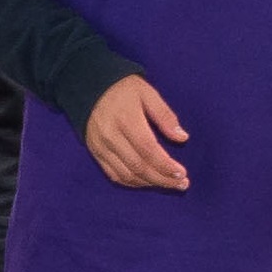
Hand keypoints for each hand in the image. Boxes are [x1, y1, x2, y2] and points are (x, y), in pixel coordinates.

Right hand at [83, 74, 189, 192]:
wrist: (88, 86)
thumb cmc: (122, 88)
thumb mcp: (148, 94)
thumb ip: (165, 116)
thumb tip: (182, 138)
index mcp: (127, 120)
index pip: (148, 150)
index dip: (166, 166)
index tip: (182, 174)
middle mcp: (112, 137)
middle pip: (139, 167)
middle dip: (162, 179)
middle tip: (181, 184)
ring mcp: (101, 148)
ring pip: (127, 175)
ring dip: (149, 183)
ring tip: (168, 183)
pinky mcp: (96, 154)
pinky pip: (115, 175)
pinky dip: (133, 183)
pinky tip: (147, 182)